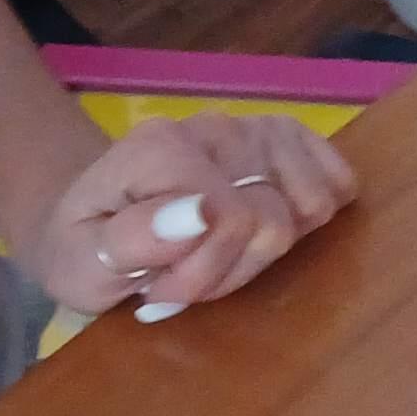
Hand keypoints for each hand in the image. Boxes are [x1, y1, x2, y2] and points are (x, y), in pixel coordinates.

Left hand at [41, 112, 354, 322]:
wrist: (97, 216)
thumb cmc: (87, 247)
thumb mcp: (76, 266)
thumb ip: (127, 243)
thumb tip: (202, 213)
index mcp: (161, 147)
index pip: (231, 221)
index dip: (201, 274)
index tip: (154, 289)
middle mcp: (218, 126)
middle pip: (274, 223)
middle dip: (231, 269)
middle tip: (182, 277)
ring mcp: (261, 127)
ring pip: (312, 210)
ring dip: (266, 252)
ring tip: (217, 254)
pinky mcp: (293, 138)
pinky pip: (340, 183)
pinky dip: (309, 220)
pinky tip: (262, 227)